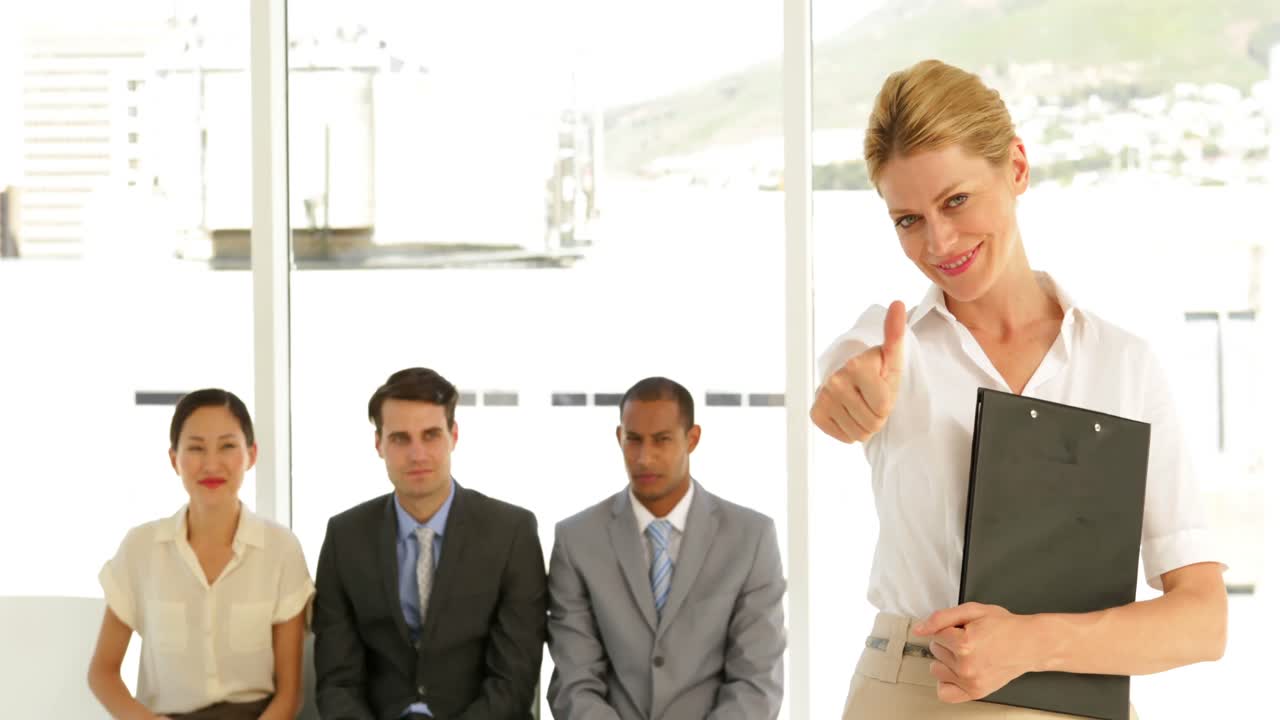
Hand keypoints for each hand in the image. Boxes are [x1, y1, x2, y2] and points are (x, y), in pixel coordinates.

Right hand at [811, 300, 906, 442]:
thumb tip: (898, 303)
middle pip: (871, 424)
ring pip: (858, 434)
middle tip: (871, 400)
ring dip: (864, 425)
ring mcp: (823, 397)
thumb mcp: (892, 357)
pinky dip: (849, 431)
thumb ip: (895, 332)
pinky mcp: (816, 413)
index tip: (881, 390)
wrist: (852, 382)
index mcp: (855, 366)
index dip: (888, 404)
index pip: (882, 408)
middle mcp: (834, 381)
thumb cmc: (879, 371)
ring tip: (861, 407)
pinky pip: (843, 436)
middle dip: (877, 417)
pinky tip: (848, 414)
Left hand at [914, 602, 1039, 702]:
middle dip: (948, 642)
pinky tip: (957, 671)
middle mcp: (966, 666)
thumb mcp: (973, 610)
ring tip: (965, 654)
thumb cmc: (1005, 627)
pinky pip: (944, 693)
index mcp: (964, 644)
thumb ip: (941, 618)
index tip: (964, 628)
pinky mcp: (975, 692)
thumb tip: (919, 629)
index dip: (949, 627)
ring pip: (936, 668)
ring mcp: (970, 682)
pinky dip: (947, 682)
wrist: (1029, 644)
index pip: (935, 633)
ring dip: (946, 660)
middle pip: (935, 650)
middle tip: (969, 640)